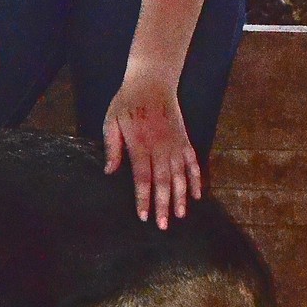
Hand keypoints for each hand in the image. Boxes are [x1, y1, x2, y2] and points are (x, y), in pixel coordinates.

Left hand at [103, 70, 201, 228]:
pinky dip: (196, 179)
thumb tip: (109, 171)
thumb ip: (112, 147)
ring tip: (179, 216)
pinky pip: (193, 162)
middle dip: (163, 204)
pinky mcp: (184, 139)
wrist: (152, 81)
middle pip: (163, 181)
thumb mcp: (111, 121)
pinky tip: (197, 195)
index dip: (144, 197)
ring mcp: (175, 143)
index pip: (142, 177)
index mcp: (140, 144)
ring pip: (180, 175)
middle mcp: (160, 146)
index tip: (143, 215)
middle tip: (162, 225)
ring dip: (180, 197)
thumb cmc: (127, 102)